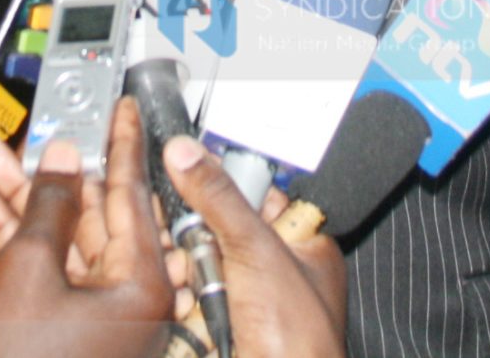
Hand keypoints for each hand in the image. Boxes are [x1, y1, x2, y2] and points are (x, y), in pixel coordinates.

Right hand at [0, 111, 174, 357]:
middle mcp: (129, 303)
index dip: (122, 142)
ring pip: (60, 239)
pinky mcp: (65, 332)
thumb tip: (60, 162)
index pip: (132, 194)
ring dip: (21, 198)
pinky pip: (45, 270)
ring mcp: (96, 319)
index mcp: (142, 287)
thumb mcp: (29, 272)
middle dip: (47, 170)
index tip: (124, 108)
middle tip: (27, 132)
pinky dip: (14, 236)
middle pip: (91, 214)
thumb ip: (48, 206)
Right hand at [161, 131, 347, 357]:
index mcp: (303, 242)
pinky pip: (191, 297)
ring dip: (191, 271)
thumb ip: (220, 199)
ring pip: (201, 263)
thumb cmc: (299, 336)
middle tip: (197, 241)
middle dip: (200, 235)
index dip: (226, 179)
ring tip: (198, 284)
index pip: (259, 191)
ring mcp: (248, 301)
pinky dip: (186, 300)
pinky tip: (190, 306)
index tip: (188, 165)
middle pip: (220, 228)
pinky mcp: (222, 326)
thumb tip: (187, 154)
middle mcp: (276, 269)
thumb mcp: (257, 251)